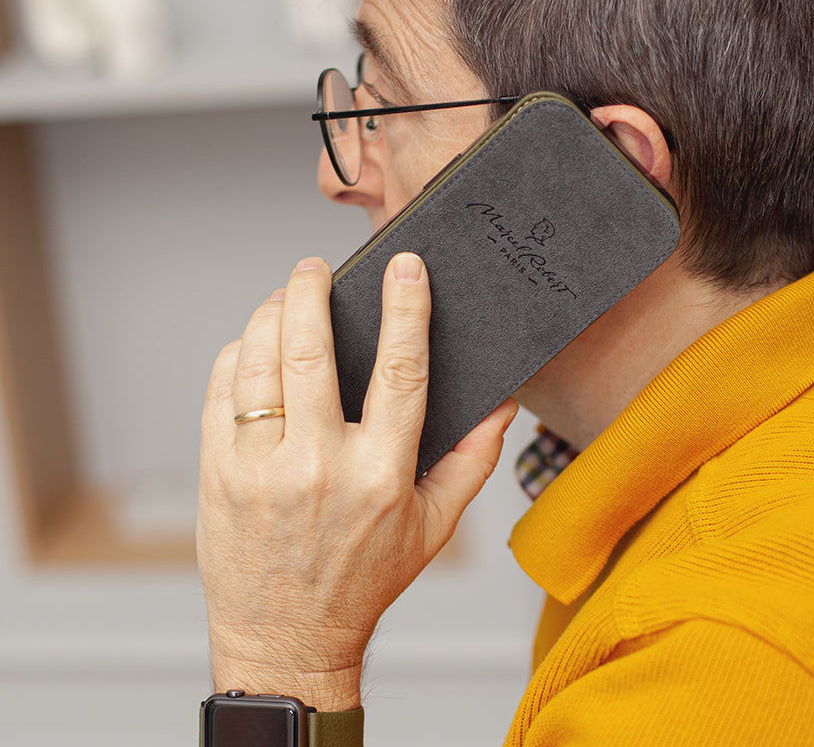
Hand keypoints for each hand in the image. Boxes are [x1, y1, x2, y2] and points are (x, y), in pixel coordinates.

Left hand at [196, 253, 516, 710]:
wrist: (286, 639)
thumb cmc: (363, 581)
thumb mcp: (434, 525)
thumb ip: (474, 460)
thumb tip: (503, 403)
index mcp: (381, 473)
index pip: (400, 371)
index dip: (407, 310)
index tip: (406, 268)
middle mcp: (319, 466)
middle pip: (311, 352)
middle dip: (312, 291)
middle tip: (314, 266)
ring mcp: (261, 470)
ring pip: (259, 363)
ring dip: (270, 315)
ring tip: (284, 297)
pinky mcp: (220, 475)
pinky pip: (222, 394)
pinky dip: (237, 356)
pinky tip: (253, 346)